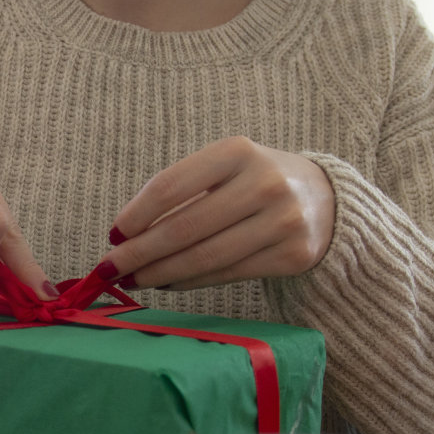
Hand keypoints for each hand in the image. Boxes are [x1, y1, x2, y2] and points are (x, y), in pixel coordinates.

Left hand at [100, 137, 335, 289]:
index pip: (170, 186)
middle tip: (108, 269)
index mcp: (238, 151)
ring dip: (159, 273)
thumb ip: (180, 193)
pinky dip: (189, 282)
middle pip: (184, 227)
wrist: (326, 199)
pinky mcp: (293, 255)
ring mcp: (283, 221)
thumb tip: (124, 236)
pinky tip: (167, 282)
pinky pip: (226, 274)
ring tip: (133, 279)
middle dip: (139, 253)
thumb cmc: (254, 181)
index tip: (112, 235)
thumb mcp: (224, 168)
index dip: (135, 215)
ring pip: (204, 257)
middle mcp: (264, 183)